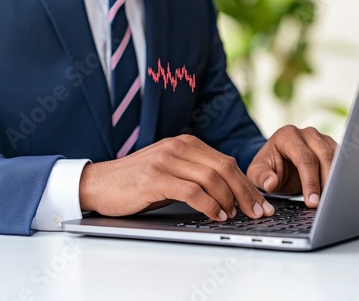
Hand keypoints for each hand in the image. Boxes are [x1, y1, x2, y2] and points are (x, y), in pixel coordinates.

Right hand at [79, 135, 274, 220]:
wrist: (99, 183)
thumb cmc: (137, 180)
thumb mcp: (170, 169)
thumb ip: (196, 172)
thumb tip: (229, 190)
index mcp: (186, 143)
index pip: (226, 162)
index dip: (246, 183)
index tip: (259, 201)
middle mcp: (178, 147)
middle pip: (224, 168)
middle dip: (245, 192)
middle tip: (258, 211)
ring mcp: (166, 161)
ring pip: (211, 178)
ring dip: (230, 199)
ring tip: (237, 215)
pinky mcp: (155, 178)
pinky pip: (192, 191)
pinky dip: (209, 205)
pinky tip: (216, 214)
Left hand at [247, 126, 336, 207]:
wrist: (277, 163)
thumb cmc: (268, 168)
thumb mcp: (256, 173)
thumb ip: (261, 177)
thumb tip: (271, 183)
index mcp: (287, 135)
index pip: (304, 158)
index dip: (310, 181)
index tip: (312, 201)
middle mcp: (307, 133)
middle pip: (324, 156)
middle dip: (326, 183)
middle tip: (325, 205)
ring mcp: (322, 139)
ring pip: (337, 159)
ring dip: (337, 181)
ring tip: (333, 202)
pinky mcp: (333, 147)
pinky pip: (342, 162)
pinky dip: (341, 178)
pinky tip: (338, 194)